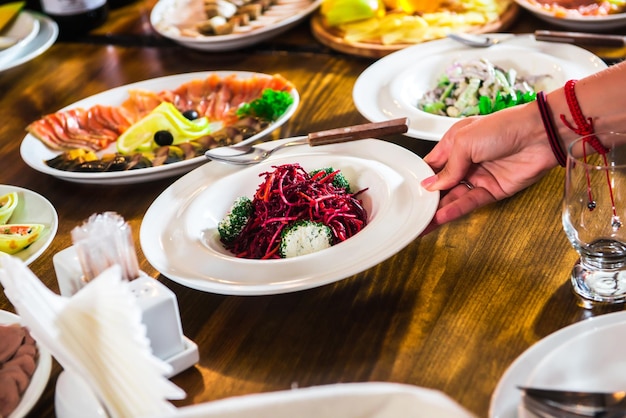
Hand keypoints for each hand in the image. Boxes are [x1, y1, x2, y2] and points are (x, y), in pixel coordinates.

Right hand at [419, 104, 557, 234]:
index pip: (432, 166)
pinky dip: (455, 210)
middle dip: (427, 199)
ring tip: (422, 222)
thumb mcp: (465, 141)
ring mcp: (478, 177)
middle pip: (442, 185)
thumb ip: (448, 166)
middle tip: (412, 212)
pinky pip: (470, 203)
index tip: (408, 192)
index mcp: (455, 144)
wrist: (539, 135)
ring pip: (453, 197)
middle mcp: (465, 161)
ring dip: (438, 209)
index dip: (421, 179)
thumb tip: (434, 185)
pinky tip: (441, 216)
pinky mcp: (492, 190)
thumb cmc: (504, 127)